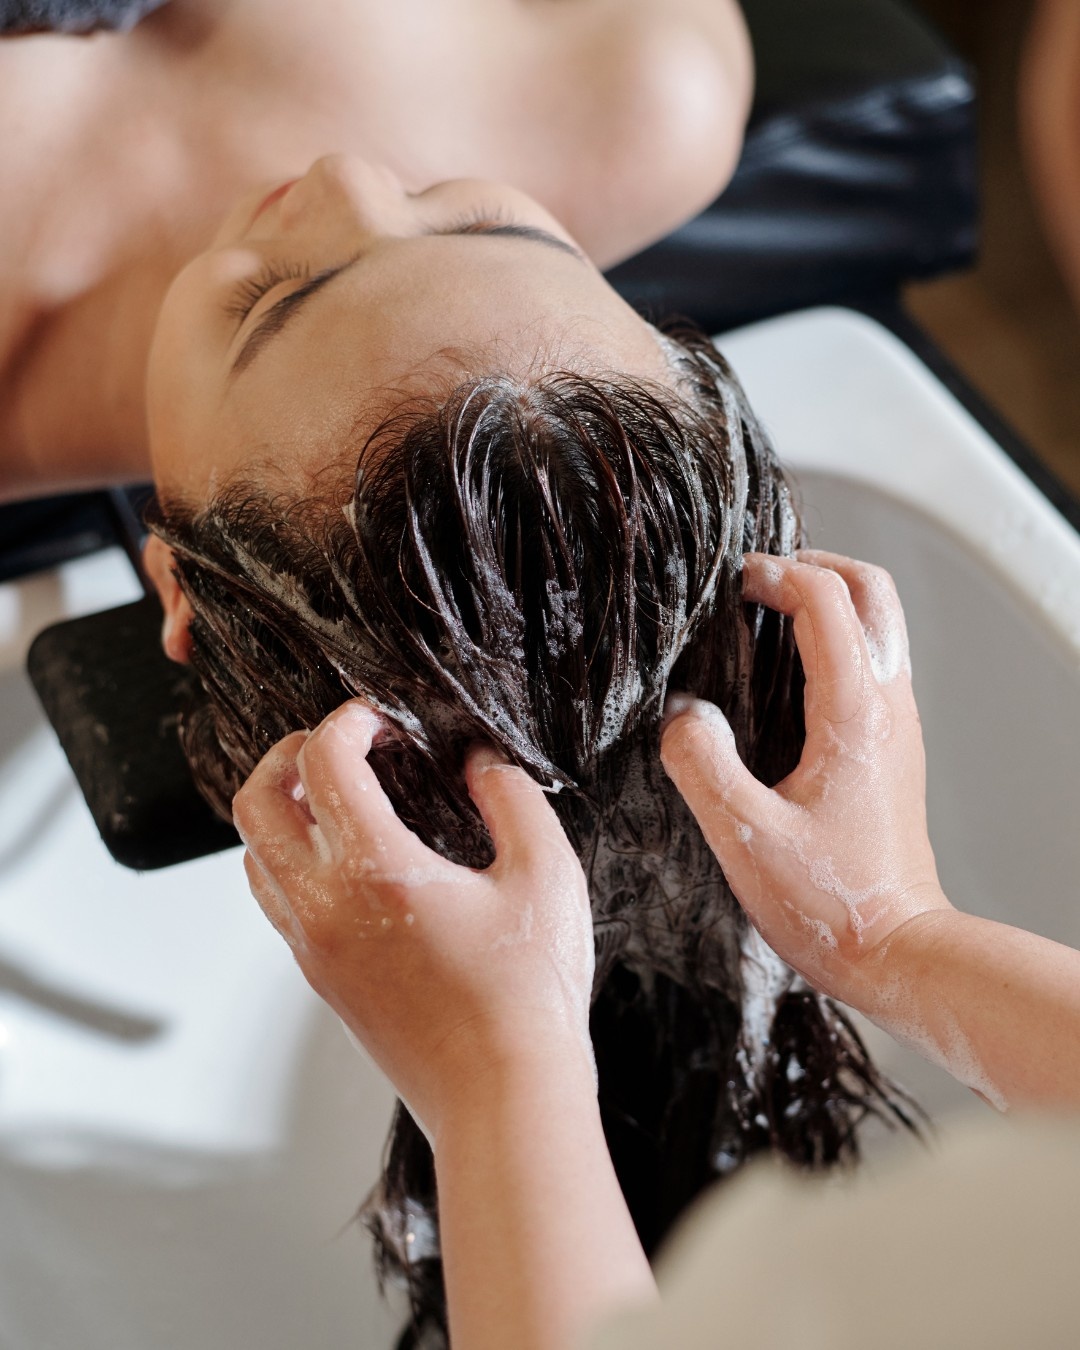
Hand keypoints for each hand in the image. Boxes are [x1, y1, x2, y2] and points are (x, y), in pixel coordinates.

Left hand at [233, 700, 595, 1138]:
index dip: (351, 719)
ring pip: (255, 854)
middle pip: (255, 801)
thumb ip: (510, 797)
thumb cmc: (528, 998)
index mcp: (375, 871)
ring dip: (286, 809)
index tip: (386, 718)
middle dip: (291, 752)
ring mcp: (313, 948)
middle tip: (346, 744)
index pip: (322, 760)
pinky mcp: (321, 978)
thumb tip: (479, 762)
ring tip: (346, 797)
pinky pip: (277, 900)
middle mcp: (325, 907)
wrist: (503, 1099)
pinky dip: (295, 858)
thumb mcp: (546, 873)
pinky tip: (356, 858)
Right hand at [661, 550, 949, 1012]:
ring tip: (766, 614)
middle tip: (759, 579)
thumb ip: (702, 765)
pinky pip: (872, 662)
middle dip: (814, 566)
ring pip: (878, 623)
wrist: (896, 950)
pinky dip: (834, 639)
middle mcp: (886, 706)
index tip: (731, 584)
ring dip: (827, 599)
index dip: (774, 575)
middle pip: (871, 591)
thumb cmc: (830, 903)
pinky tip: (783, 676)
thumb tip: (680, 715)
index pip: (825, 600)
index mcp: (852, 713)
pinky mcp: (893, 748)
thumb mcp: (745, 837)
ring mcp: (897, 725)